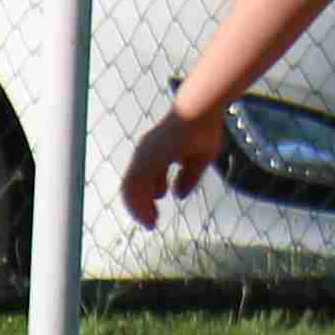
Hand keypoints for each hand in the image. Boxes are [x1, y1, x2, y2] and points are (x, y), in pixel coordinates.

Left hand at [117, 104, 216, 230]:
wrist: (201, 111)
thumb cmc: (203, 130)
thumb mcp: (199, 160)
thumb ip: (188, 177)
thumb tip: (179, 195)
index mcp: (156, 153)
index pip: (145, 181)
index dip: (148, 199)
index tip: (156, 215)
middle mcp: (145, 154)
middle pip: (134, 187)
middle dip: (141, 207)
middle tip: (150, 224)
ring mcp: (144, 154)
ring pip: (131, 189)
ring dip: (138, 208)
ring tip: (149, 223)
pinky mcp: (145, 157)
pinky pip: (134, 186)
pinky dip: (138, 203)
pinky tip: (149, 214)